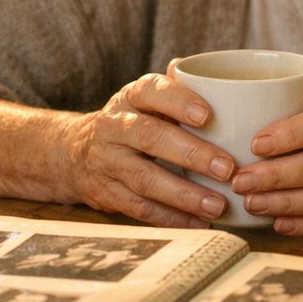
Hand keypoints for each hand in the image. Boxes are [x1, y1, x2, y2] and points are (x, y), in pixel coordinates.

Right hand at [55, 71, 238, 227]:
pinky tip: (200, 222)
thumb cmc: (133, 121)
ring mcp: (107, 162)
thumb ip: (182, 90)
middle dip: (192, 154)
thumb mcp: (149, 99)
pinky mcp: (107, 194)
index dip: (178, 102)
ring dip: (184, 194)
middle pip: (150, 137)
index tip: (208, 116)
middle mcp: (114, 126)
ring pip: (145, 178)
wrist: (74, 152)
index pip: (151, 91)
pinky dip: (171, 217)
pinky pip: (140, 208)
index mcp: (131, 97)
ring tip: (218, 204)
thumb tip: (220, 80)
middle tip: (228, 168)